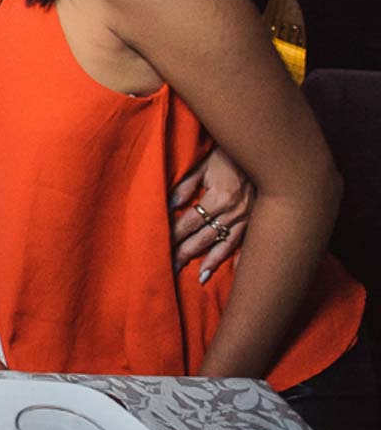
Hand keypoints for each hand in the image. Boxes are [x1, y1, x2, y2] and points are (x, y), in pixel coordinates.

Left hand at [172, 146, 252, 279]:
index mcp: (219, 197)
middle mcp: (235, 212)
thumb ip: (187, 185)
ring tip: (198, 277)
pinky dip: (240, 259)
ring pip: (226, 245)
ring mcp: (249, 219)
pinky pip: (247, 244)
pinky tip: (234, 273)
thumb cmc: (231, 155)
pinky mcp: (258, 221)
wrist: (268, 152)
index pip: (190, 221)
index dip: (175, 234)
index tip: (161, 245)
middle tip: (171, 268)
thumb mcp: (205, 164)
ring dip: (211, 262)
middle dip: (186, 253)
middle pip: (205, 237)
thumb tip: (171, 205)